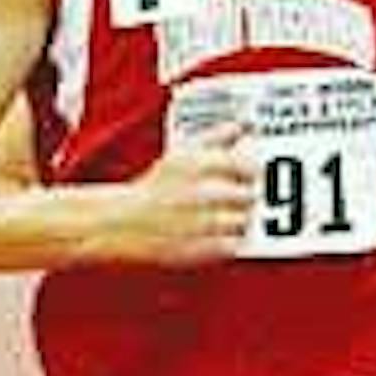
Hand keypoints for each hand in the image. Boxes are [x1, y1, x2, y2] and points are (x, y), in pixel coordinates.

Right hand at [112, 122, 258, 265]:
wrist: (125, 222)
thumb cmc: (156, 186)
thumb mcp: (182, 153)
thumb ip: (215, 136)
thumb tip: (242, 125)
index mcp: (199, 164)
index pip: (247, 165)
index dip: (249, 170)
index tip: (246, 174)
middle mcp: (203, 192)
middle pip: (249, 194)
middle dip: (244, 196)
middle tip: (232, 196)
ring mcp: (203, 223)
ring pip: (244, 221)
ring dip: (239, 218)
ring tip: (222, 215)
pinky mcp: (201, 249)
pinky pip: (234, 245)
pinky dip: (231, 240)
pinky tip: (217, 233)